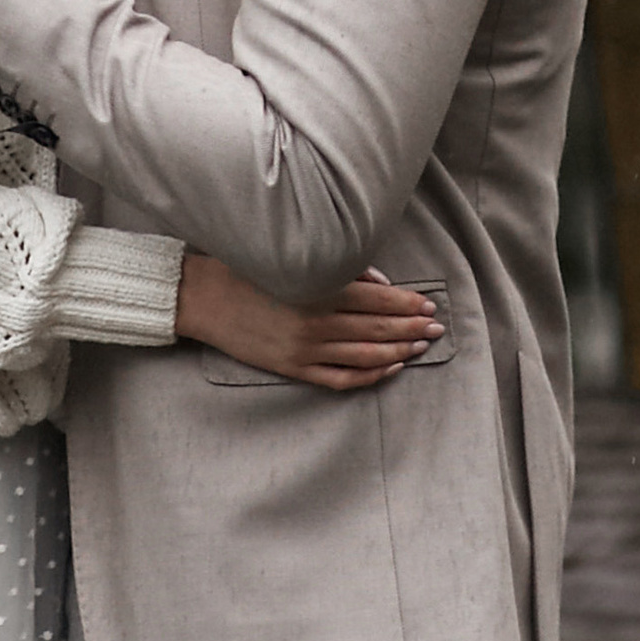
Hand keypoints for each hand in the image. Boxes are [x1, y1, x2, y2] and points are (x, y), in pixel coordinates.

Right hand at [175, 256, 438, 392]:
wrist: (203, 298)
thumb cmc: (247, 270)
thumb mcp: (293, 261)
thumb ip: (339, 271)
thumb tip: (382, 282)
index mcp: (317, 291)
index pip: (378, 300)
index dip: (407, 304)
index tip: (428, 304)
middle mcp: (316, 323)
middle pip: (378, 330)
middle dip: (412, 328)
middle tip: (436, 327)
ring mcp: (305, 350)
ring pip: (366, 356)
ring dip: (399, 352)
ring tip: (421, 346)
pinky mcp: (294, 368)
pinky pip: (341, 378)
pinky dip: (370, 376)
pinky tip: (390, 368)